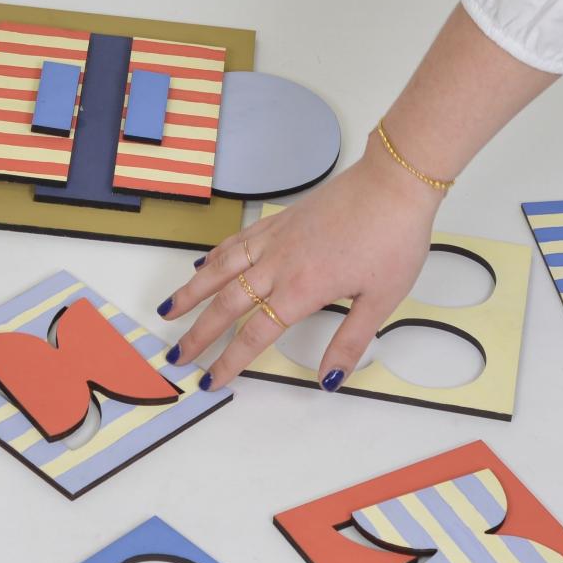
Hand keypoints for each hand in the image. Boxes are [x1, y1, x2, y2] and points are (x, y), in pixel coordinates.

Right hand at [156, 132, 441, 391]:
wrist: (394, 183)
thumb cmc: (393, 237)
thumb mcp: (381, 299)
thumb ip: (350, 340)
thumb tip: (330, 378)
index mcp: (302, 289)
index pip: (255, 334)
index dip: (230, 360)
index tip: (211, 378)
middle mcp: (280, 264)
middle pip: (227, 304)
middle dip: (199, 333)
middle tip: (177, 354)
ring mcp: (277, 238)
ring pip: (221, 268)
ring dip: (192, 291)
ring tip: (169, 311)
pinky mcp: (282, 219)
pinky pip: (237, 240)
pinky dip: (215, 254)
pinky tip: (203, 263)